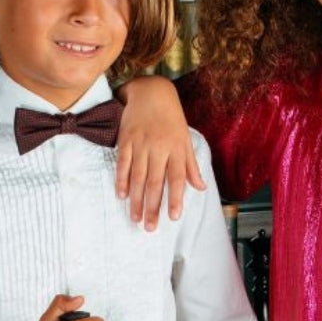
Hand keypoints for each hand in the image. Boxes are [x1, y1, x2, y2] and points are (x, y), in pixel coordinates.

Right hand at [116, 76, 205, 230]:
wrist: (151, 92)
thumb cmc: (171, 119)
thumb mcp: (185, 140)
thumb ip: (191, 166)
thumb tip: (201, 188)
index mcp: (177, 149)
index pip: (177, 178)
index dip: (176, 199)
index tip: (174, 217)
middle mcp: (159, 148)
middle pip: (156, 182)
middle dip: (153, 207)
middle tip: (150, 228)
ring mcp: (141, 144)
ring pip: (138, 176)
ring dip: (136, 200)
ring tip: (136, 218)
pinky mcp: (126, 140)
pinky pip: (122, 163)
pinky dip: (121, 180)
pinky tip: (121, 196)